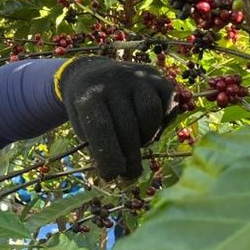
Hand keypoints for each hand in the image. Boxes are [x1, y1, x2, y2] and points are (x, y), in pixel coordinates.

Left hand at [56, 57, 175, 179]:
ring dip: (146, 137)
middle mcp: (113, 80)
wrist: (92, 72)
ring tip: (137, 144)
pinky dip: (161, 123)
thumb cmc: (87, 109)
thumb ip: (99, 146)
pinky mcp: (157, 76)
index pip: (101, 128)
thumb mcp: (82, 125)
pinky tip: (149, 127)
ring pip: (151, 113)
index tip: (111, 176)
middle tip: (130, 174)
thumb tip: (122, 172)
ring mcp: (137, 75)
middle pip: (128, 126)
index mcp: (88, 94)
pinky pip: (167, 105)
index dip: (108, 156)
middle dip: (130, 156)